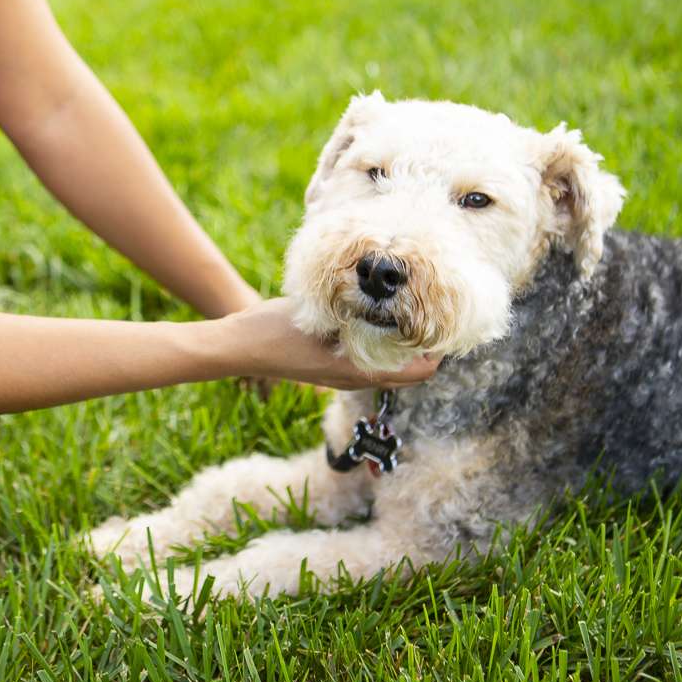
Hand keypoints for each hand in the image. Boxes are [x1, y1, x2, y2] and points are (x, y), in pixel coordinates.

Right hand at [219, 298, 438, 390]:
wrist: (239, 346)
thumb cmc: (275, 331)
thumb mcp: (320, 316)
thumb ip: (356, 314)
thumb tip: (396, 302)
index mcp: (358, 371)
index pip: (420, 371)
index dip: (438, 348)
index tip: (442, 319)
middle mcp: (356, 379)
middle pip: (411, 371)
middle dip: (425, 345)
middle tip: (430, 310)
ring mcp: (344, 375)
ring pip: (391, 366)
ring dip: (405, 345)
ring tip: (408, 311)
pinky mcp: (333, 367)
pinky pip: (372, 360)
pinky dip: (384, 344)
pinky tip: (376, 316)